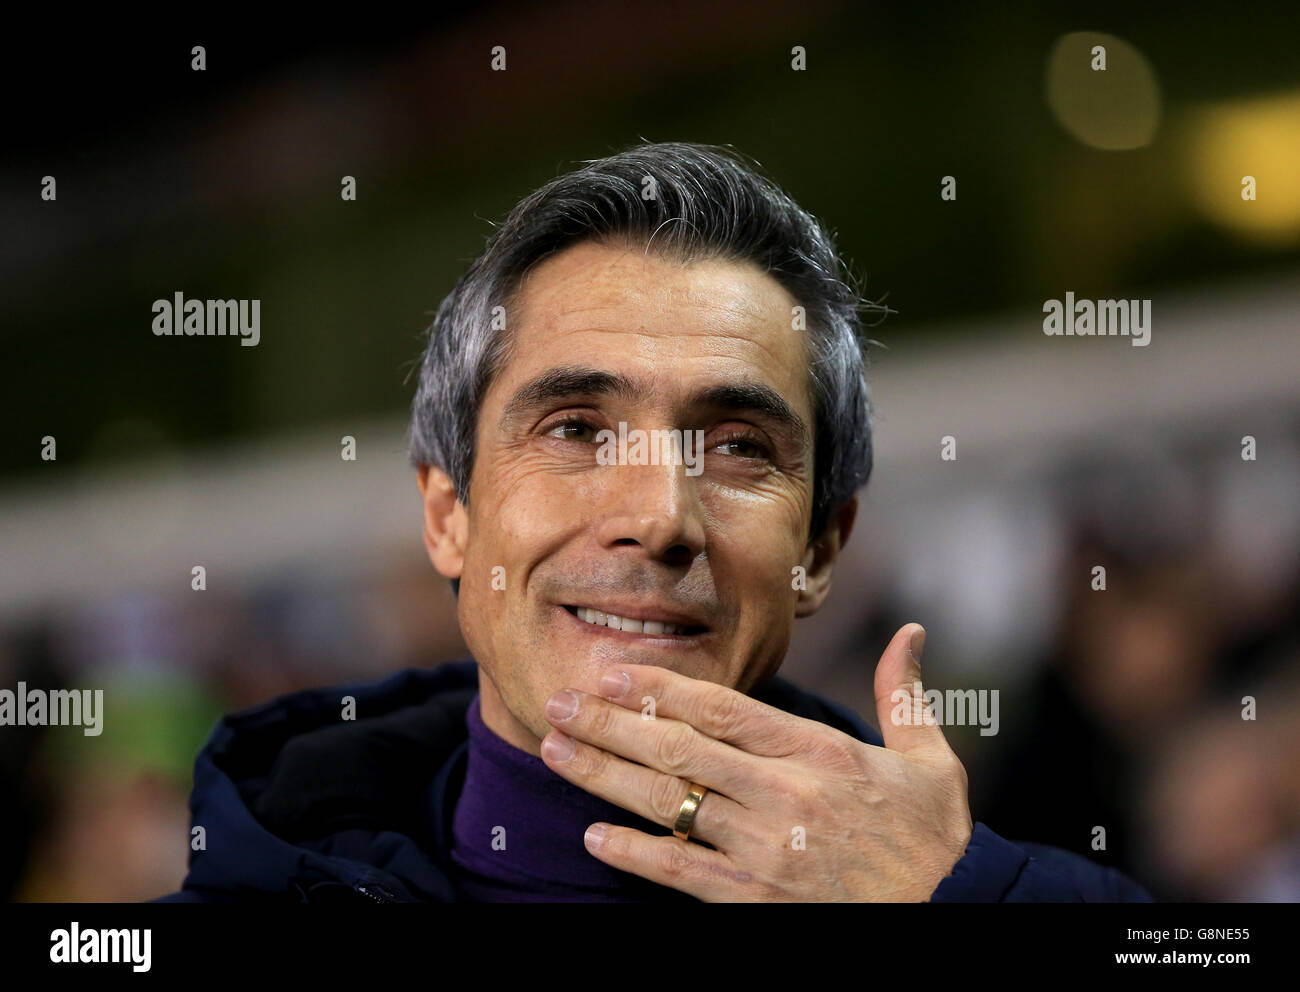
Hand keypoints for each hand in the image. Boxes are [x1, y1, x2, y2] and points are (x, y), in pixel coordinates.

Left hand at [539, 623, 974, 900]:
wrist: (954, 918)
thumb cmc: (934, 840)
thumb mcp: (932, 762)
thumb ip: (905, 696)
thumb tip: (912, 633)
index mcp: (817, 752)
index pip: (720, 707)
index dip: (658, 685)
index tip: (611, 669)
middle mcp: (783, 795)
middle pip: (678, 749)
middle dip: (609, 722)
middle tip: (558, 701)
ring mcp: (765, 849)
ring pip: (668, 804)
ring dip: (603, 775)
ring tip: (554, 750)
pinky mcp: (755, 900)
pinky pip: (681, 873)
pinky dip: (633, 853)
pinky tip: (593, 836)